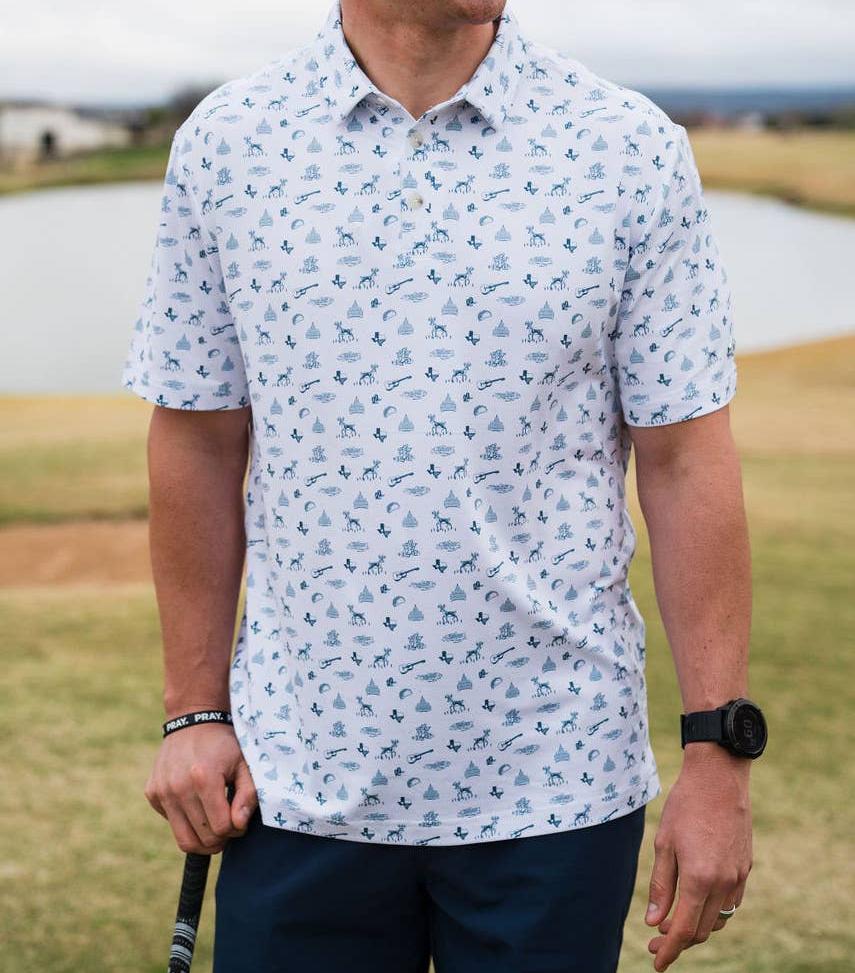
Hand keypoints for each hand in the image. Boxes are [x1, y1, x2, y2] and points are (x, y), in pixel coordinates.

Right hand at [144, 721, 257, 854]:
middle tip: (228, 824)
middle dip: (220, 838)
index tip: (239, 821)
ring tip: (214, 826)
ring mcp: (162, 791)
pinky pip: (171, 822)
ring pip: (183, 839)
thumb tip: (239, 825)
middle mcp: (178, 788)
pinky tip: (196, 803)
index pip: (221, 828)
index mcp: (204, 779)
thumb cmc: (223, 744)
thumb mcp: (244, 763)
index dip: (235, 830)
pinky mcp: (152, 793)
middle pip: (202, 838)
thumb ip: (248, 795)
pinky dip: (185, 821)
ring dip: (202, 840)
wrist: (193, 720)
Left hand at [645, 745, 752, 970]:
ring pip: (719, 920)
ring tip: (674, 923)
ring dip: (698, 927)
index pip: (684, 930)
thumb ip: (660, 886)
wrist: (719, 779)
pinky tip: (697, 904)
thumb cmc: (685, 806)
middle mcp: (723, 884)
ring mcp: (738, 877)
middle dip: (679, 941)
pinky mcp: (745, 868)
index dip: (669, 951)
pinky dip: (714, 912)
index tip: (657, 963)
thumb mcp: (664, 844)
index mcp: (699, 879)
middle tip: (656, 940)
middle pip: (702, 930)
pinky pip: (731, 904)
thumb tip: (654, 922)